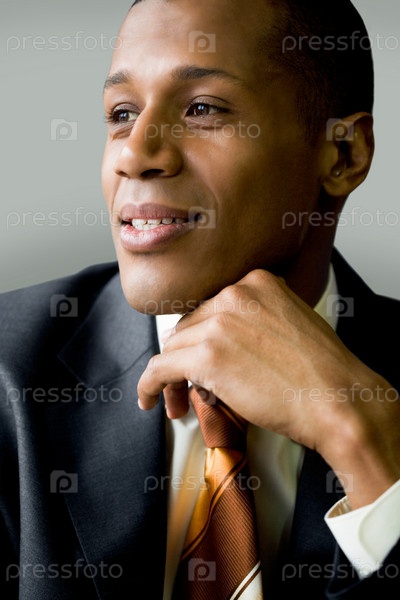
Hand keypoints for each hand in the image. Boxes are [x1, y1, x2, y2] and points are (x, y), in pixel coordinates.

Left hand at [138, 269, 399, 507]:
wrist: (339, 400)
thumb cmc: (322, 373)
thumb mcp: (291, 323)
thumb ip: (254, 319)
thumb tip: (222, 342)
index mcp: (255, 282)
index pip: (209, 308)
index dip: (200, 336)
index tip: (198, 357)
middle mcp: (234, 295)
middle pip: (188, 327)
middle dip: (185, 358)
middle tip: (188, 385)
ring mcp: (218, 322)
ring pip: (173, 349)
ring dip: (171, 377)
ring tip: (177, 402)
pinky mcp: (206, 356)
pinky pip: (159, 369)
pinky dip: (149, 386)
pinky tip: (148, 399)